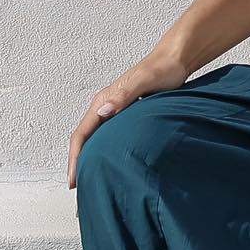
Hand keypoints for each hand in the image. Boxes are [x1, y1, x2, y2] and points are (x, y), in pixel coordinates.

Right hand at [67, 48, 191, 188]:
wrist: (176, 60)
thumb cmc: (163, 69)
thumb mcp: (144, 81)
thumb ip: (124, 94)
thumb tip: (103, 111)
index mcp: (104, 101)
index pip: (81, 134)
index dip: (75, 158)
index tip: (73, 181)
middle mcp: (106, 107)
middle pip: (85, 140)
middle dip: (79, 163)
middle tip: (80, 189)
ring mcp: (116, 111)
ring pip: (97, 139)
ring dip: (92, 158)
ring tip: (93, 181)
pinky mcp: (128, 115)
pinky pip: (110, 136)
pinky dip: (107, 151)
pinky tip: (113, 164)